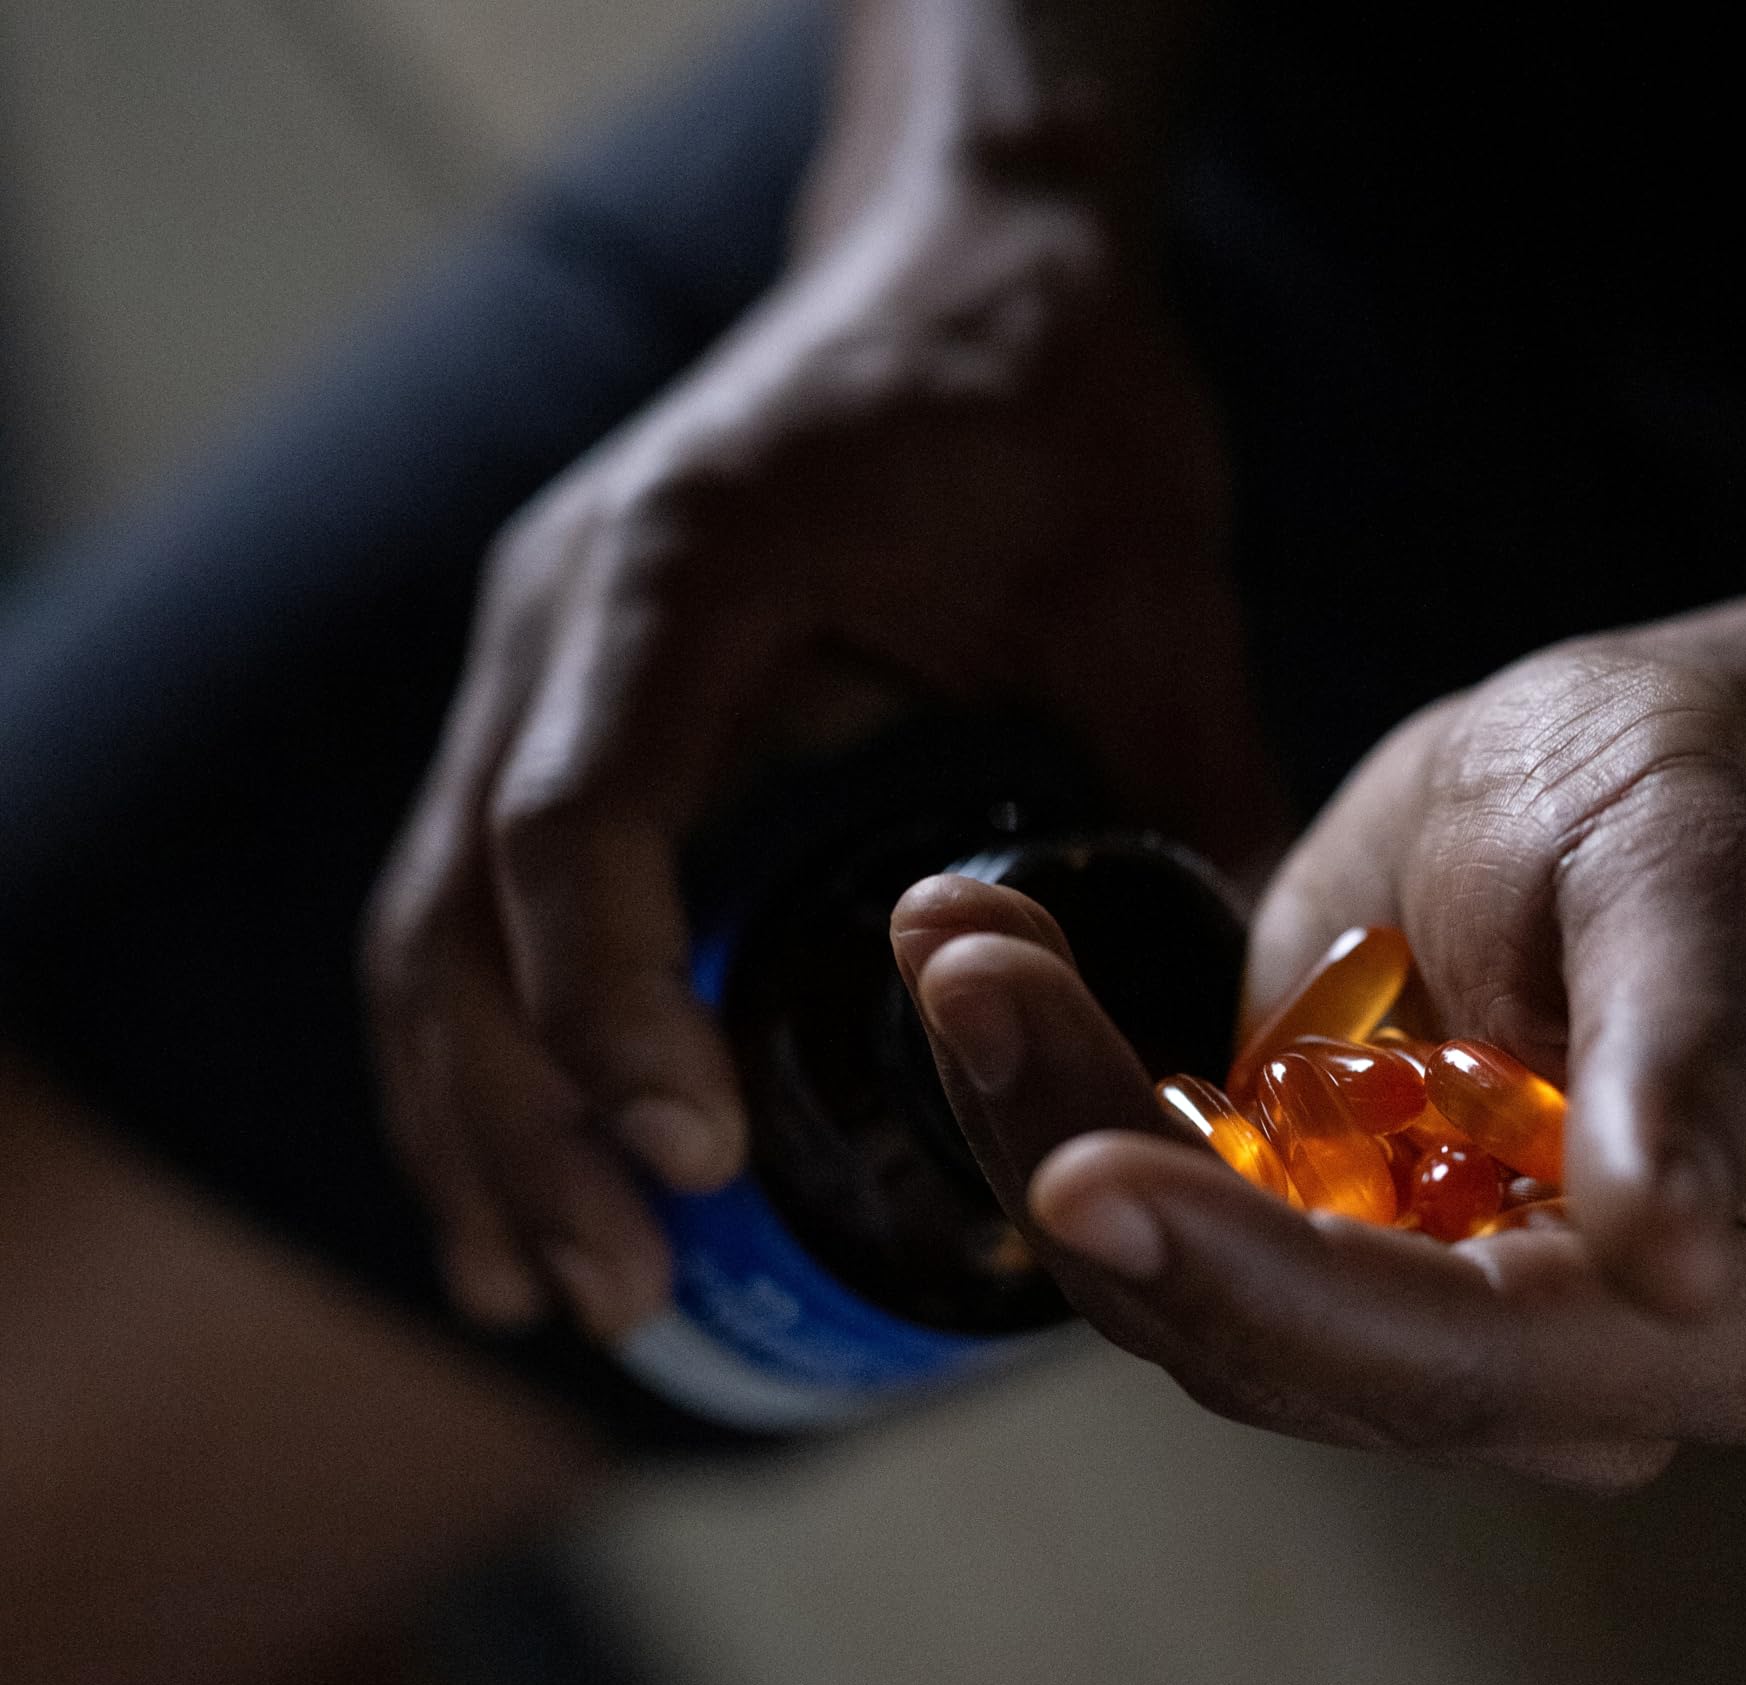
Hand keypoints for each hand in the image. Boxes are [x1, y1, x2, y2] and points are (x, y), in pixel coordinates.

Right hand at [365, 174, 1279, 1339]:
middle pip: (458, 905)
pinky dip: (489, 1048)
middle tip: (623, 1297)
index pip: (574, 816)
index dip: (607, 1002)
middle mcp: (566, 618)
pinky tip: (534, 1181)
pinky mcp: (573, 708)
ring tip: (556, 1290)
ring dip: (478, 1115)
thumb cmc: (1054, 400)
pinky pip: (472, 901)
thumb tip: (1248, 1029)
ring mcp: (545, 663)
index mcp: (684, 570)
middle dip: (524, 1118)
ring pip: (431, 922)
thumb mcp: (1149, 586)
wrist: (967, 259)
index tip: (690, 1158)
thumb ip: (1195, 782)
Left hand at [896, 638, 1745, 1487]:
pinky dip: (1046, 1087)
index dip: (1253, 1279)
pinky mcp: (1293, 1248)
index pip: (1445, 1354)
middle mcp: (1545, 1376)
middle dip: (1087, 1156)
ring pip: (1165, 1284)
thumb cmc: (1682, 808)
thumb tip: (1682, 1260)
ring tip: (962, 933)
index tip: (1080, 1174)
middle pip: (1264, 1340)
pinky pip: (1142, 1211)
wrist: (1611, 769)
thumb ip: (1685, 1066)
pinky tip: (986, 953)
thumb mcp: (1688, 888)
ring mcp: (1399, 1320)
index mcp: (1704, 1330)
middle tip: (971, 974)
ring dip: (1035, 1107)